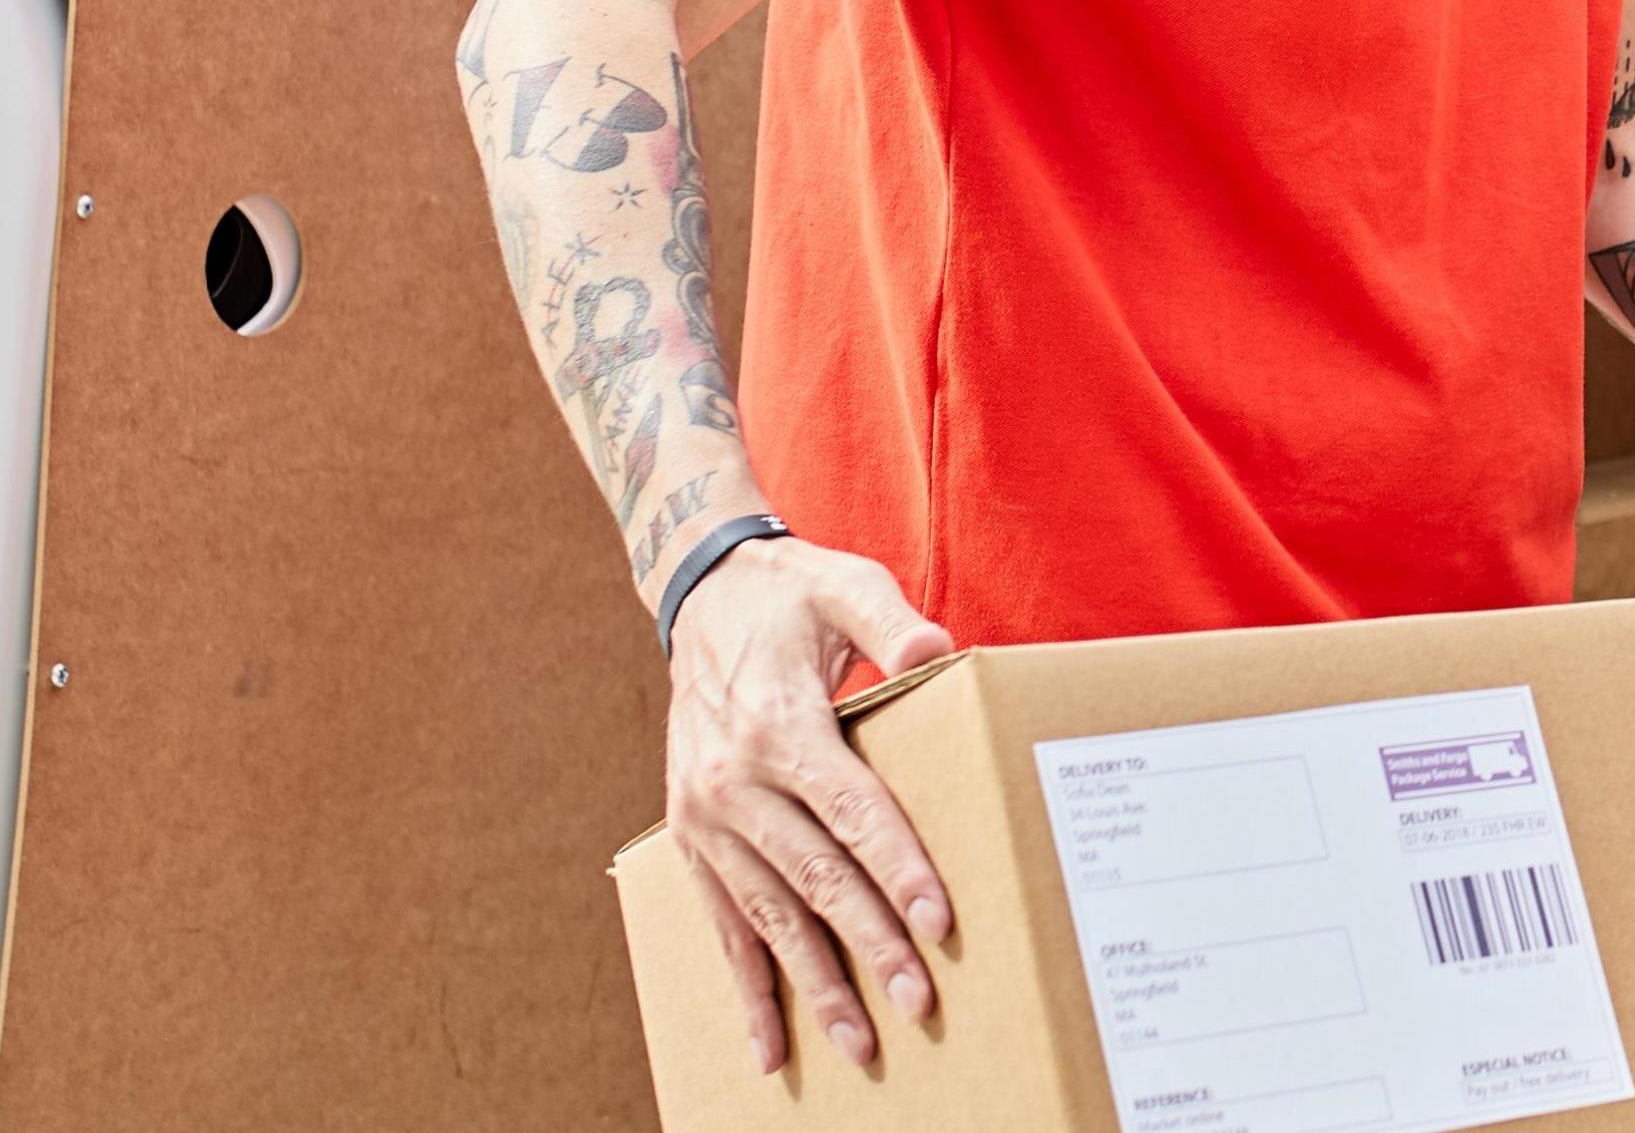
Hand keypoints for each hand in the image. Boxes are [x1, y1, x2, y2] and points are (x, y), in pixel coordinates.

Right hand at [665, 537, 963, 1071]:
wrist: (700, 595)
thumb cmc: (788, 596)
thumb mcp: (844, 585)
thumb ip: (892, 623)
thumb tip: (942, 653)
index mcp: (777, 724)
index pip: (849, 809)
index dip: (896, 866)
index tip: (938, 922)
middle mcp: (732, 780)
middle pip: (813, 876)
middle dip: (869, 943)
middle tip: (918, 1000)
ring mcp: (706, 817)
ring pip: (768, 915)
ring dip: (814, 984)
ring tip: (862, 1042)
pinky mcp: (692, 839)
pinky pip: (723, 924)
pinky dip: (748, 988)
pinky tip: (773, 1048)